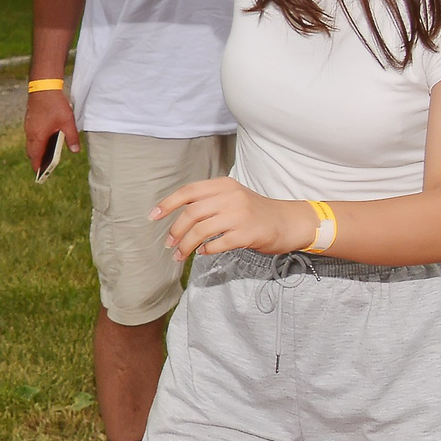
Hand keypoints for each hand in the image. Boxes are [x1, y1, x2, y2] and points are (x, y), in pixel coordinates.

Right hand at [24, 86, 80, 170]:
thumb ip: (71, 138)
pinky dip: (36, 141)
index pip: (36, 157)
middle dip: (37, 159)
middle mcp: (31, 134)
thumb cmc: (55, 105)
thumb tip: (75, 151)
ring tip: (46, 154)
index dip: (38, 166)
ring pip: (31, 143)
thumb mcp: (67, 122)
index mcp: (38, 137)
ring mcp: (28, 127)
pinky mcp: (30, 121)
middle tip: (44, 166)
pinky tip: (45, 138)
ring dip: (36, 149)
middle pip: (31, 151)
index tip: (40, 173)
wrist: (43, 88)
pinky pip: (31, 135)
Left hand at [152, 177, 317, 258]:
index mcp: (224, 185)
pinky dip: (205, 250)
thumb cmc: (254, 211)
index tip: (153, 217)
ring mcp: (240, 215)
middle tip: (169, 244)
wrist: (287, 222)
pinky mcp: (247, 233)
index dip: (168, 203)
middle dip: (175, 231)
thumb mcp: (231, 197)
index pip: (189, 191)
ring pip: (200, 231)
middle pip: (191, 214)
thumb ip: (207, 201)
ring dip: (185, 245)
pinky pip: (217, 244)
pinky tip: (203, 252)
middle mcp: (231, 197)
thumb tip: (175, 214)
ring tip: (179, 255)